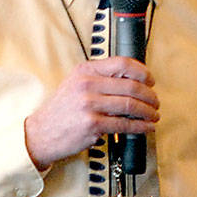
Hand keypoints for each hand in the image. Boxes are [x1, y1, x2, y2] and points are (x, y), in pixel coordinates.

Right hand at [24, 57, 158, 169]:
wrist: (40, 133)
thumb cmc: (61, 111)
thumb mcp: (75, 84)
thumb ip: (98, 79)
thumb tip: (130, 80)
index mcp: (85, 71)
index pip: (122, 63)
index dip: (142, 71)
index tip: (150, 80)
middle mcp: (87, 85)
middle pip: (131, 85)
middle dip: (149, 95)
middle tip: (155, 101)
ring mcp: (89, 104)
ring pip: (130, 105)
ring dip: (148, 111)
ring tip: (153, 115)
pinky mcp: (92, 124)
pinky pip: (124, 124)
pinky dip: (140, 126)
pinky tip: (146, 127)